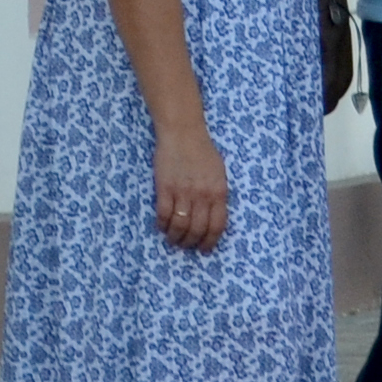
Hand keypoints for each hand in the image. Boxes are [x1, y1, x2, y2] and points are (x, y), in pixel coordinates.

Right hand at [152, 118, 230, 253]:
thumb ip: (217, 194)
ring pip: (179, 226)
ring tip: (173, 239)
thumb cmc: (203, 152)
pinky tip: (162, 226)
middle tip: (186, 246)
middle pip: (197, 230)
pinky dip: (162, 225)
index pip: (217, 225)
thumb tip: (214, 217)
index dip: (210, 241)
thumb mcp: (219, 173)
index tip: (205, 249)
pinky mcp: (164, 188)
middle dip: (191, 243)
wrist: (183, 133)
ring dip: (175, 237)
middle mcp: (202, 195)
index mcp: (219, 191)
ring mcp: (183, 192)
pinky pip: (163, 215)